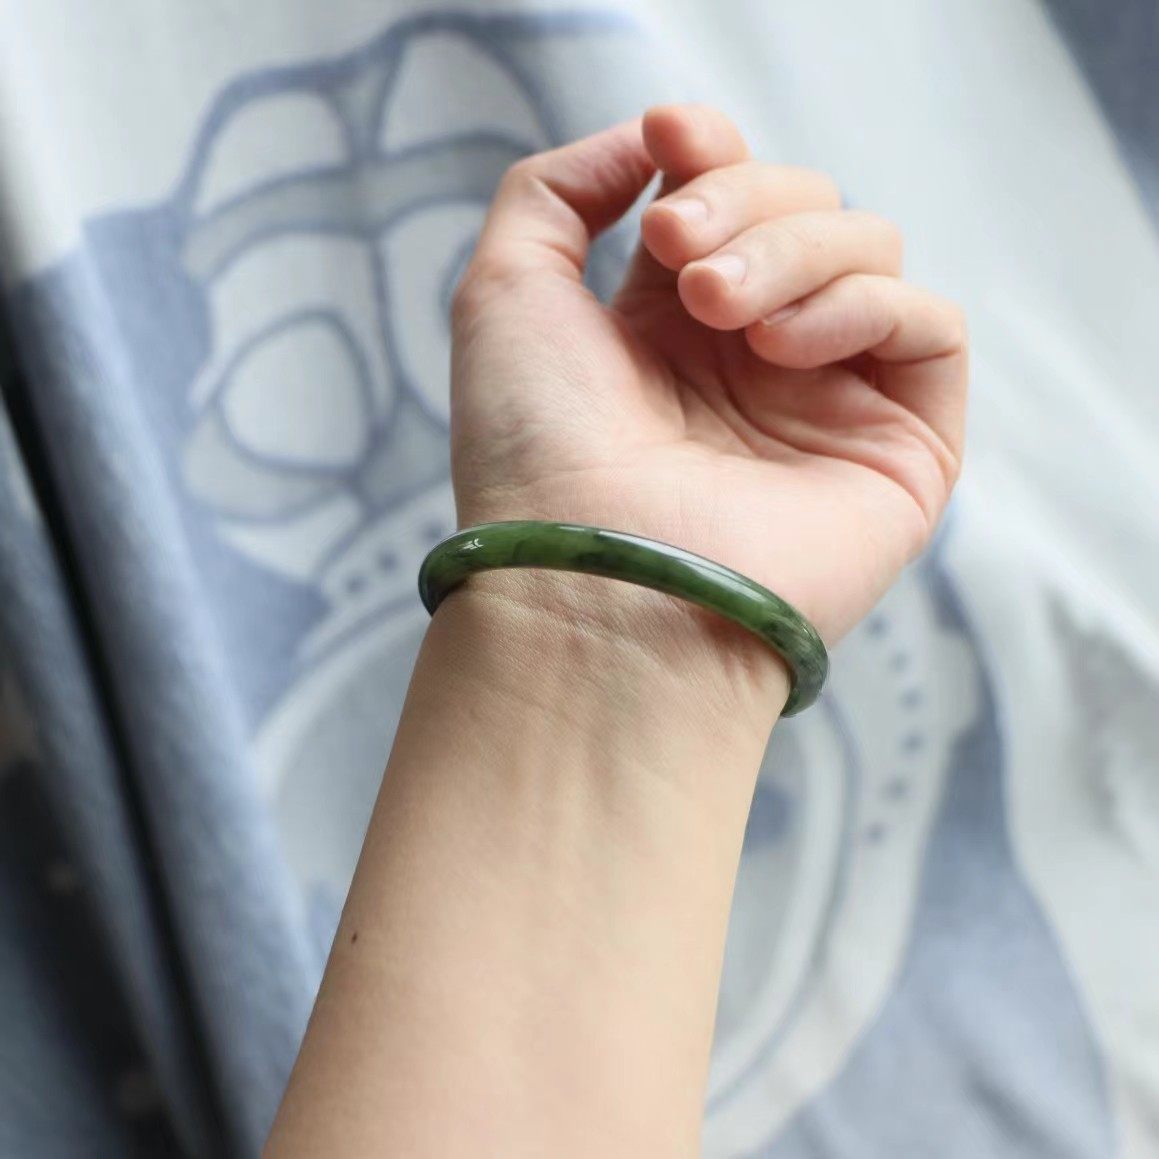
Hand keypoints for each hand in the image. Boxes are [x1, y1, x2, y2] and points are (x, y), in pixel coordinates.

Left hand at [450, 104, 966, 655]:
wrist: (591, 585)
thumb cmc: (534, 454)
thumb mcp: (505, 294)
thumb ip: (557, 192)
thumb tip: (650, 143)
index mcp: (672, 327)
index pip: (731, 197)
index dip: (711, 148)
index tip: (670, 137)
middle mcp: (754, 358)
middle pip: (804, 207)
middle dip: (743, 201)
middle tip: (679, 259)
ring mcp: (828, 400)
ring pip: (869, 249)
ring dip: (793, 250)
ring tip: (719, 312)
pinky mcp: (899, 447)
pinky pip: (928, 326)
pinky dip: (864, 304)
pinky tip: (783, 347)